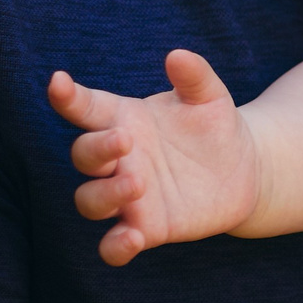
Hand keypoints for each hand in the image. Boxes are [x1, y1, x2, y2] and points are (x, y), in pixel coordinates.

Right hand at [47, 50, 262, 263]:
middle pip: (83, 156)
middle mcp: (118, 160)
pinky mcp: (146, 228)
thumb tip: (178, 55)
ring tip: (137, 184)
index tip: (58, 82)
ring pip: (90, 201)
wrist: (245, 169)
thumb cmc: (215, 127)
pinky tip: (131, 238)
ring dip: (105, 195)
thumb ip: (195, 76)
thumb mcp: (210, 98)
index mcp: (124, 120)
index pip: (85, 107)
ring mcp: (128, 197)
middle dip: (97, 149)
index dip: (68, 96)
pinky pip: (114, 245)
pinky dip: (116, 246)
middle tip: (125, 141)